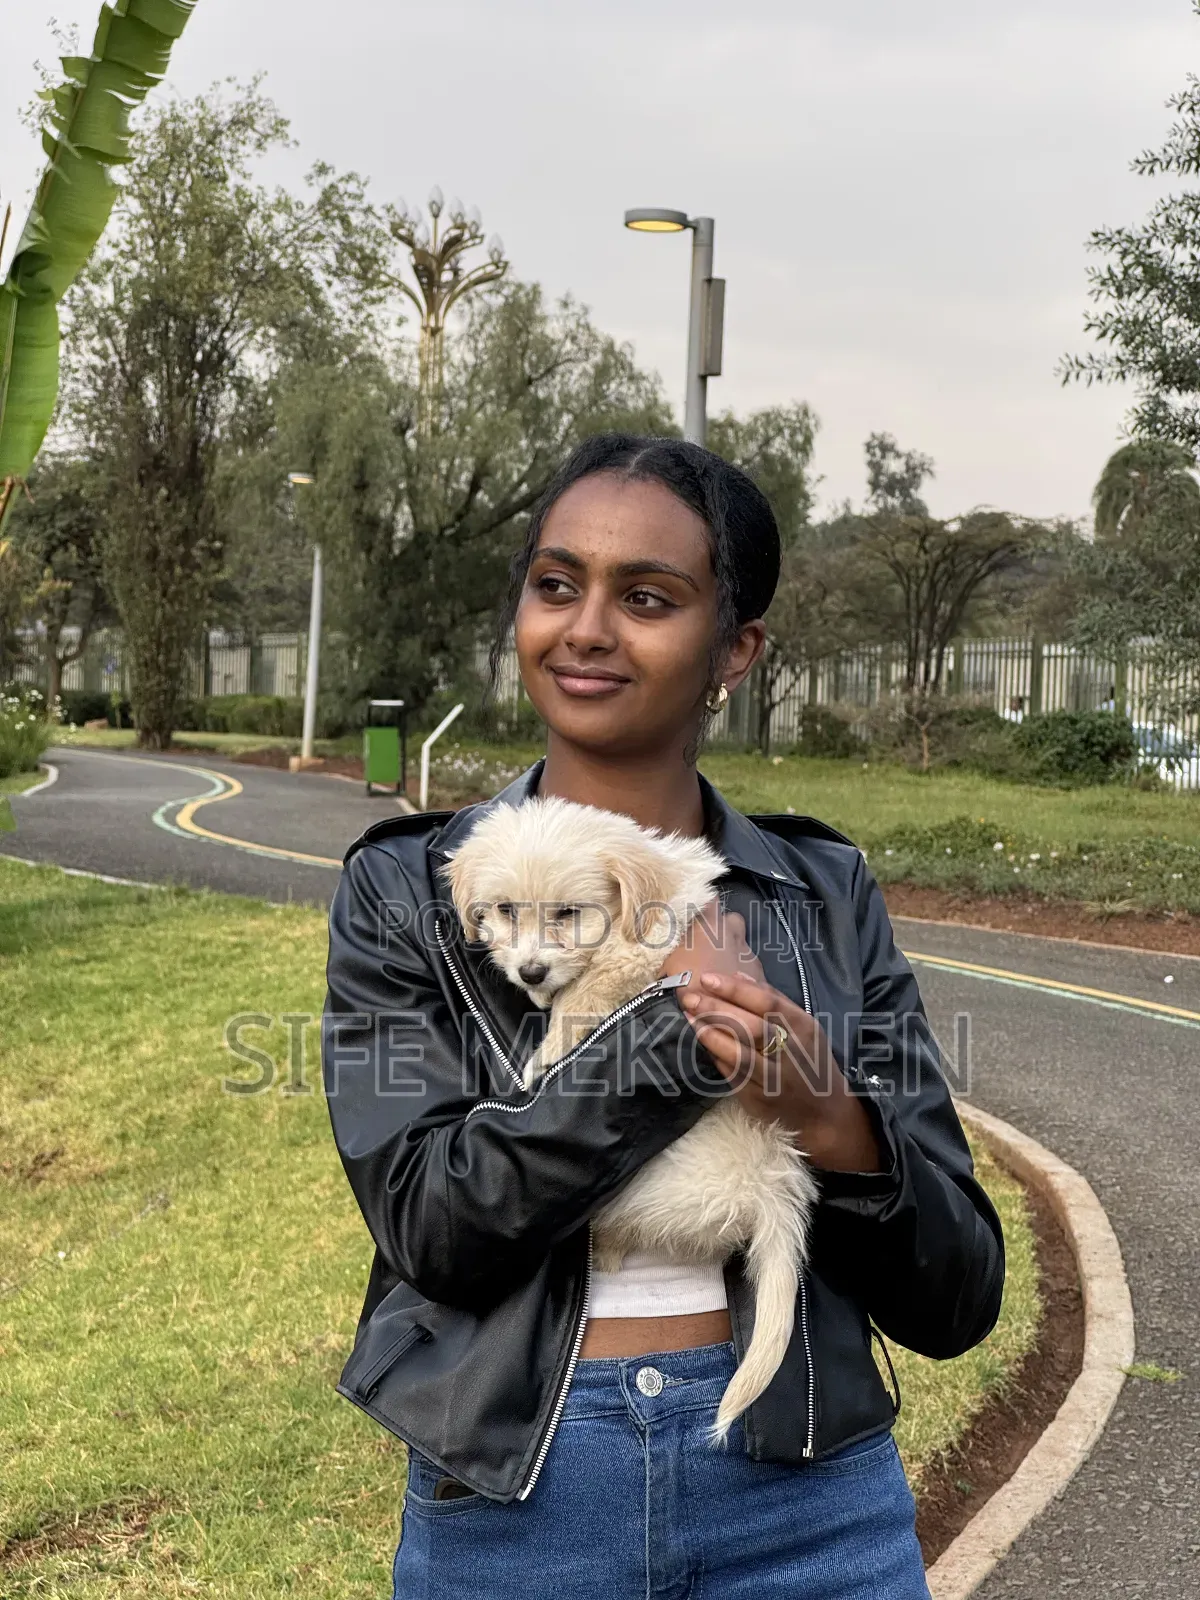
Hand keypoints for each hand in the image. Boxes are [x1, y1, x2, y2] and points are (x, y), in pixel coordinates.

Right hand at [658, 898, 765, 989]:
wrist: (712, 1013)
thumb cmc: (683, 983)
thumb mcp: (669, 962)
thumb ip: (677, 946)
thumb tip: (674, 942)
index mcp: (709, 924)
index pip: (710, 897)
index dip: (704, 903)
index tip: (696, 912)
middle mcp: (733, 933)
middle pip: (732, 918)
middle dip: (725, 928)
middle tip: (710, 945)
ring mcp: (748, 953)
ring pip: (742, 945)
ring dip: (732, 953)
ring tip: (718, 971)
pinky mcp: (759, 974)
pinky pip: (749, 967)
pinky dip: (740, 973)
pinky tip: (730, 987)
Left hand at [678, 971, 882, 1174]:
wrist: (824, 1111)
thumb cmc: (811, 1060)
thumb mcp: (805, 1026)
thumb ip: (774, 1000)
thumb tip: (739, 975)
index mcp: (803, 1028)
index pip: (766, 1003)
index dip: (734, 990)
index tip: (708, 978)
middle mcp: (791, 1053)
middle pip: (749, 1027)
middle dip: (716, 1010)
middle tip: (690, 996)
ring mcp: (775, 1080)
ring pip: (739, 1055)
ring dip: (710, 1035)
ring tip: (689, 1017)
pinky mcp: (760, 1099)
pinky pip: (733, 1074)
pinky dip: (716, 1056)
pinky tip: (700, 1042)